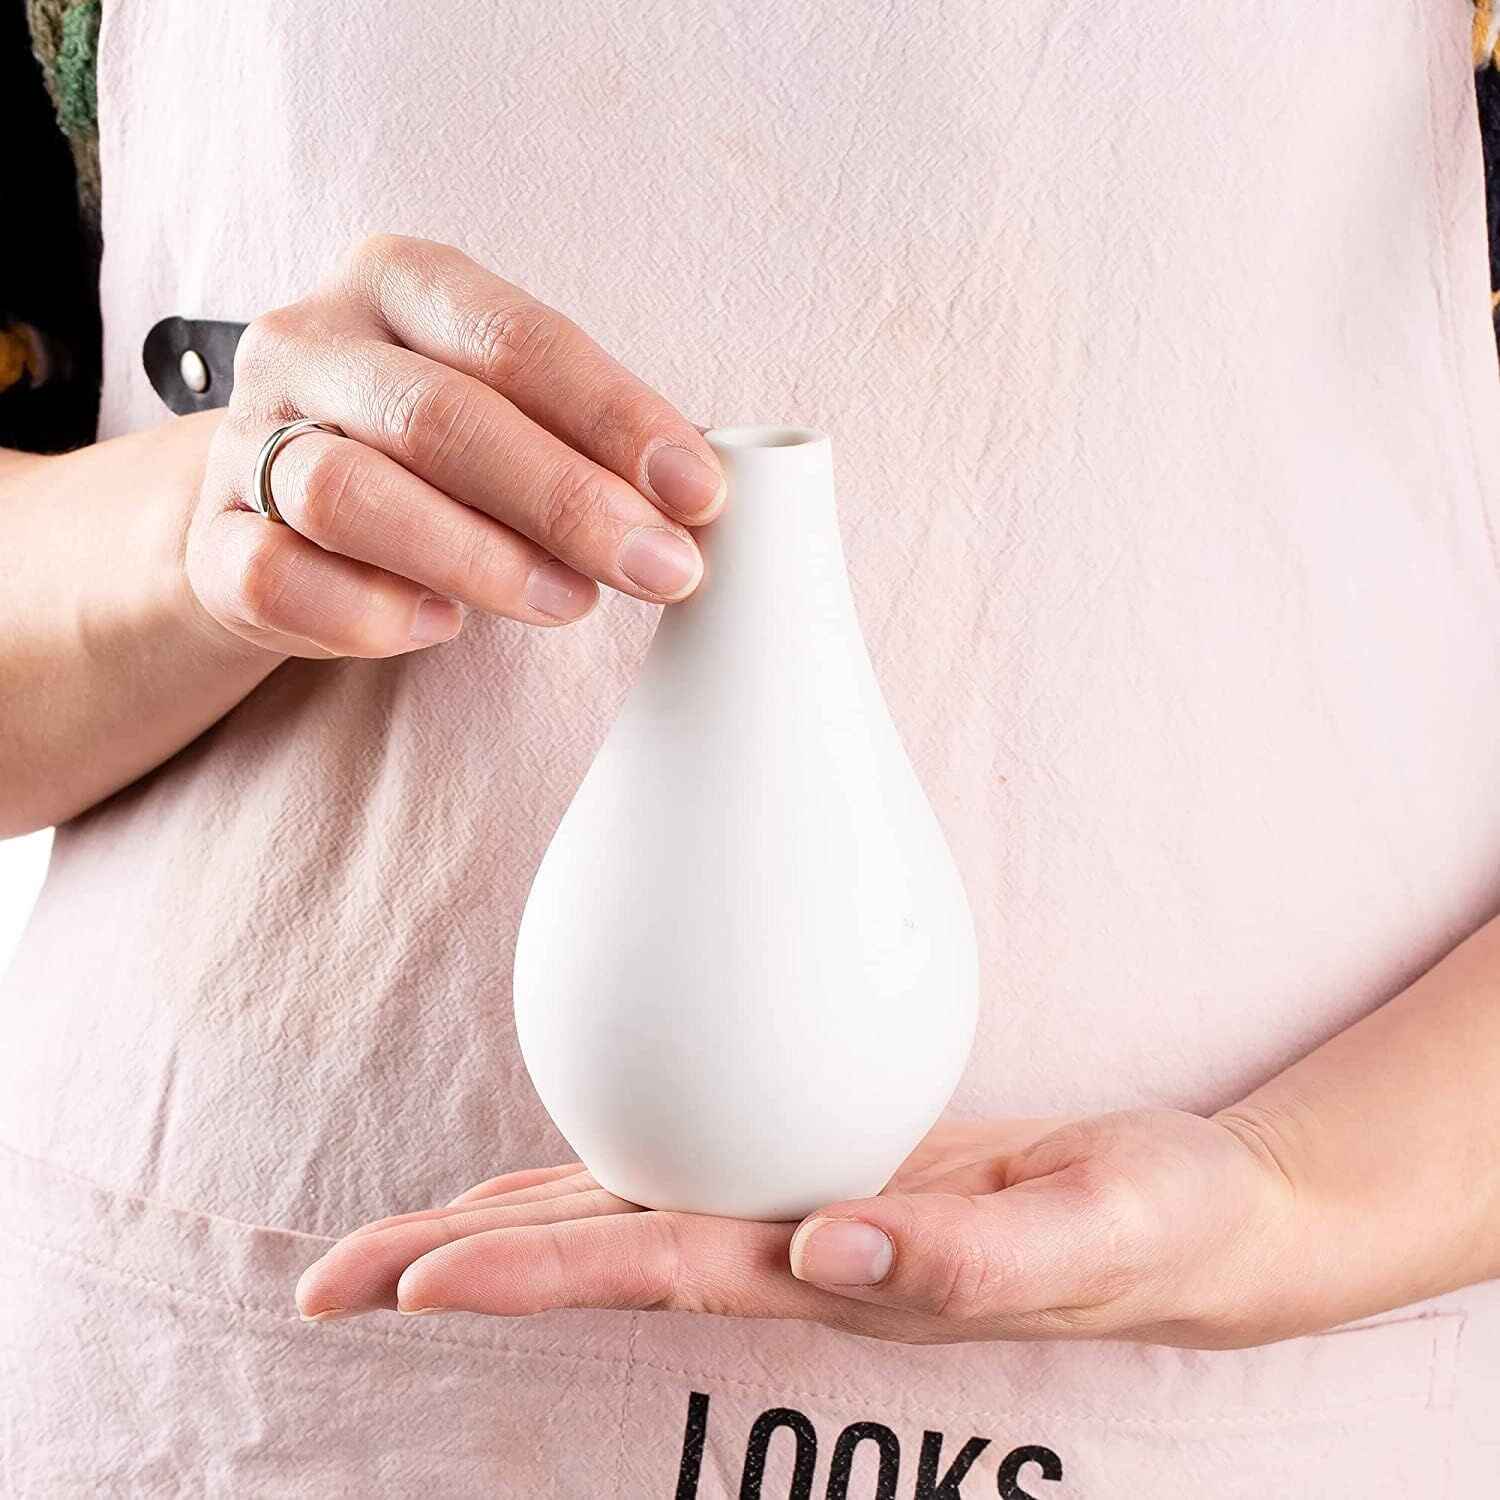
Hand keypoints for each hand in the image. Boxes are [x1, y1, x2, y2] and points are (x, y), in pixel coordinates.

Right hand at [188, 234, 725, 658]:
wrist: (279, 510)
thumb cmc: (430, 457)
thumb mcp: (509, 412)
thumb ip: (589, 442)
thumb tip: (697, 503)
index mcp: (400, 283)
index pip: (515, 338)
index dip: (616, 418)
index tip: (697, 493)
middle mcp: (311, 341)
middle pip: (438, 416)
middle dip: (565, 499)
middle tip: (657, 567)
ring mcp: (245, 438)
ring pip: (347, 491)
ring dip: (475, 557)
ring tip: (569, 604)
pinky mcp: (211, 541)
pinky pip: (276, 575)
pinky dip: (365, 611)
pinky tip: (439, 628)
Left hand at [296, 1108, 1322, 1348]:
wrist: (1187, 1223)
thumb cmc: (1156, 1228)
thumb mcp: (1094, 1234)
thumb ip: (968, 1260)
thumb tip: (821, 1254)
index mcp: (844, 1279)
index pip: (663, 1274)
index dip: (541, 1276)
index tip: (420, 1282)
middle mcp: (797, 1258)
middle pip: (603, 1262)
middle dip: (468, 1269)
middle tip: (329, 1284)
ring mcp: (801, 1221)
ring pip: (624, 1225)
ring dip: (505, 1231)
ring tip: (391, 1245)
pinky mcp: (820, 1176)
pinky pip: (681, 1183)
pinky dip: (594, 1183)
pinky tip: (541, 1181)